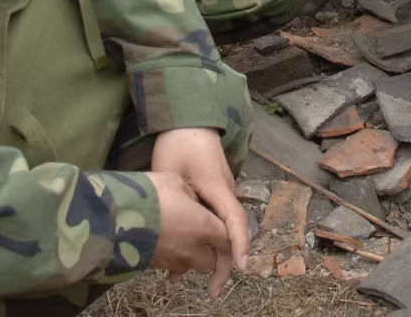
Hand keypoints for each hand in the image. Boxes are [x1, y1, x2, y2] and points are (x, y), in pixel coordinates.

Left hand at [151, 128, 248, 292]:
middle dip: (223, 263)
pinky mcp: (213, 193)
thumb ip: (175, 201)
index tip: (240, 269)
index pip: (234, 221)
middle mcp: (226, 193)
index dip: (238, 246)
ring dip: (207, 254)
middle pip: (230, 232)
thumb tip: (170, 232)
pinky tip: (179, 254)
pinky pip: (212, 220)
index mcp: (218, 188)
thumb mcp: (171, 172)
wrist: (188, 120)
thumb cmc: (179, 144)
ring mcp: (222, 193)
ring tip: (181, 278)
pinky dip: (200, 239)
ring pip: (219, 229)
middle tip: (211, 291)